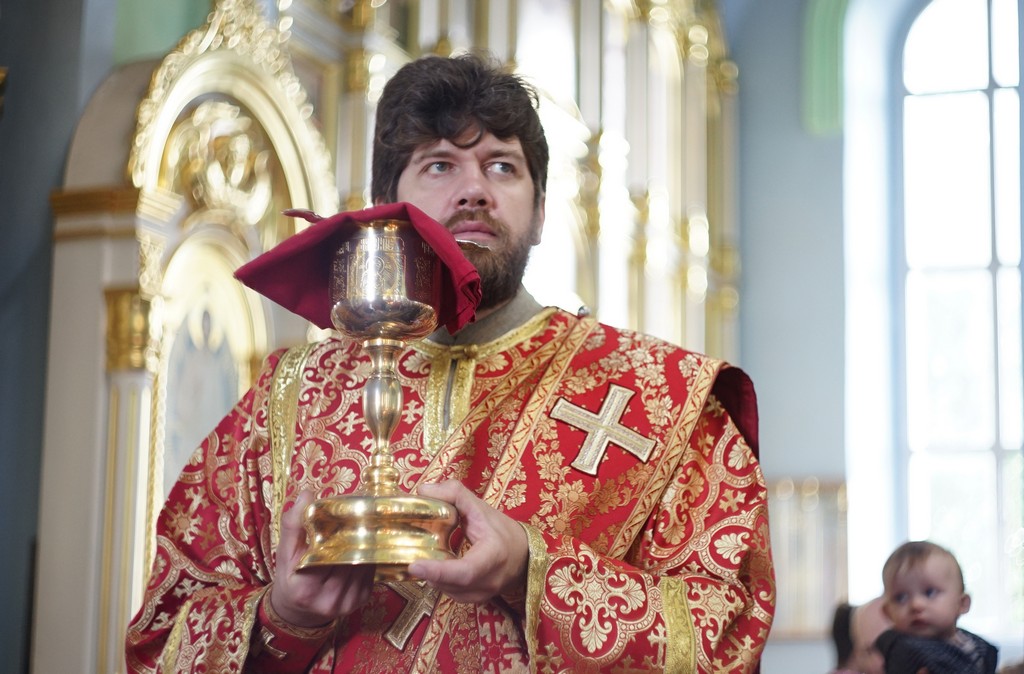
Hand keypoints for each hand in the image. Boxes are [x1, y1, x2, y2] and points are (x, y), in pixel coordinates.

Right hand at [269, 491, 374, 626]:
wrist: (297, 611)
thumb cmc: (290, 578)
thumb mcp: (284, 553)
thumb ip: (293, 524)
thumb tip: (307, 495)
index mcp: (305, 589)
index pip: (327, 555)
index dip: (338, 533)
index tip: (345, 513)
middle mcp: (328, 600)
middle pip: (349, 559)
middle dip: (355, 535)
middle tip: (361, 512)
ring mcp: (347, 603)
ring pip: (363, 565)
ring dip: (366, 544)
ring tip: (366, 523)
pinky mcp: (361, 601)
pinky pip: (370, 573)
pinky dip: (369, 556)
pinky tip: (366, 543)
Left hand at [408, 480, 527, 603]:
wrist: (523, 553)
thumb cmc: (501, 528)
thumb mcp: (480, 506)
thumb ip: (453, 493)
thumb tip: (423, 490)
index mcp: (493, 555)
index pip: (466, 571)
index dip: (439, 571)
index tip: (415, 565)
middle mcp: (490, 579)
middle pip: (453, 585)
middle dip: (430, 574)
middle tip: (411, 562)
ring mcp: (484, 593)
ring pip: (450, 592)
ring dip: (433, 579)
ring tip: (421, 562)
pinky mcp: (477, 599)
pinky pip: (453, 595)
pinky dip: (441, 583)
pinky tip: (434, 570)